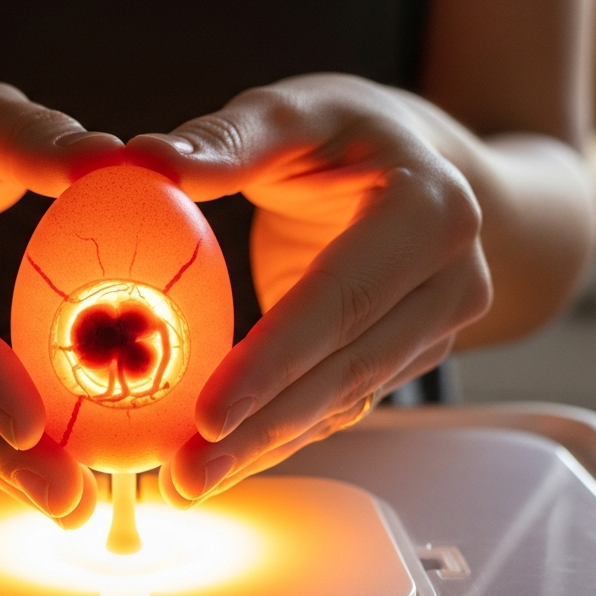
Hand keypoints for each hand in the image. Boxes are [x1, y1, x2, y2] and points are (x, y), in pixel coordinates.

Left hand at [127, 73, 491, 505]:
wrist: (422, 164)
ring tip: (189, 483)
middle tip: (185, 476)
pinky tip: (226, 462)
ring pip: (345, 400)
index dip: (274, 362)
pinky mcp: (411, 357)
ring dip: (266, 447)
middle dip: (262, 430)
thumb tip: (145, 160)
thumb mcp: (294, 112)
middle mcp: (450, 279)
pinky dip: (281, 434)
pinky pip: (340, 403)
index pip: (341, 300)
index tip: (206, 412)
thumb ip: (228, 139)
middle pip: (346, 369)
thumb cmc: (349, 132)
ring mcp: (438, 327)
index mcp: (429, 210)